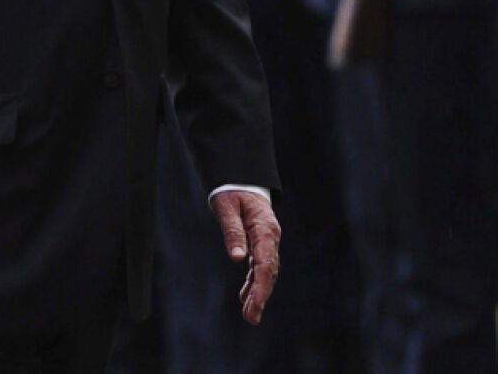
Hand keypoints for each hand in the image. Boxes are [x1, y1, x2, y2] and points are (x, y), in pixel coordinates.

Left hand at [211, 189, 280, 324]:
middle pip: (269, 271)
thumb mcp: (227, 207)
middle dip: (261, 297)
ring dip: (258, 294)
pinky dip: (253, 283)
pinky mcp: (261, 243)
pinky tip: (245, 298)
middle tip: (251, 319)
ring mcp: (267, 241)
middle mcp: (270, 237)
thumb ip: (232, 231)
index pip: (266, 263)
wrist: (242, 180)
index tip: (255, 305)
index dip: (261, 287)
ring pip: (266, 272)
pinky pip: (260, 266)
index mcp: (264, 229)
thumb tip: (237, 259)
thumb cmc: (232, 192)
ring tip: (249, 315)